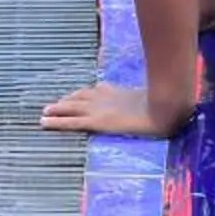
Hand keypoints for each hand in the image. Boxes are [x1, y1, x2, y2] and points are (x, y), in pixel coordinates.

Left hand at [39, 81, 186, 136]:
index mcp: (118, 92)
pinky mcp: (97, 122)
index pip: (95, 91)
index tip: (74, 96)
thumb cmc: (167, 104)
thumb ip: (156, 96)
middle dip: (66, 101)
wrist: (166, 108)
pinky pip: (70, 122)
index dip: (83, 94)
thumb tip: (171, 98)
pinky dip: (55, 122)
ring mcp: (99, 109)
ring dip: (56, 110)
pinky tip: (43, 124)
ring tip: (44, 113)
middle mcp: (105, 98)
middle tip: (52, 105)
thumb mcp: (158, 99)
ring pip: (70, 109)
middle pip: (79, 98)